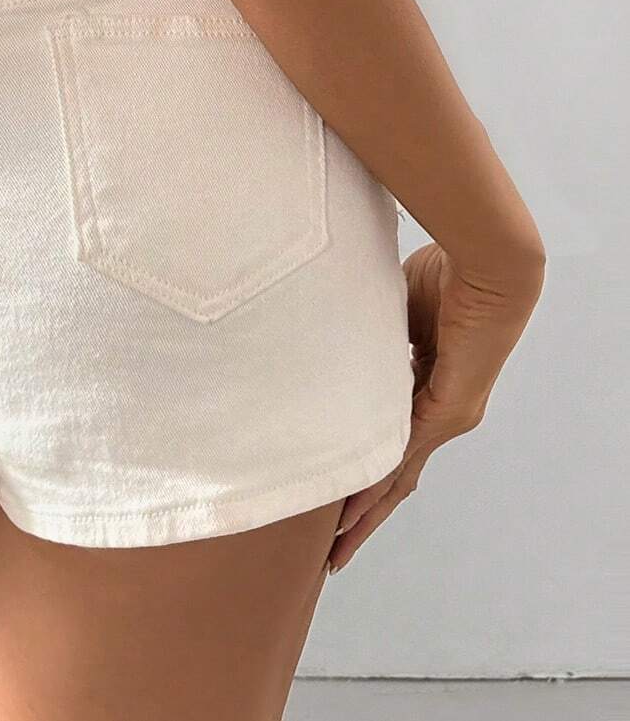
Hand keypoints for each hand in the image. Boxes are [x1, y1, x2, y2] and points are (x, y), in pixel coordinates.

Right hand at [327, 239, 544, 572]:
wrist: (487, 263)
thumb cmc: (446, 273)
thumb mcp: (391, 311)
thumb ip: (367, 337)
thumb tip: (328, 345)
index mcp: (428, 387)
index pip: (390, 443)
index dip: (363, 472)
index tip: (335, 497)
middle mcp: (441, 412)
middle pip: (395, 476)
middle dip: (363, 515)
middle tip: (334, 553)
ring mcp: (448, 416)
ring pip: (397, 476)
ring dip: (364, 514)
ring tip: (336, 548)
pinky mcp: (449, 410)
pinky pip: (402, 453)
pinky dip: (373, 483)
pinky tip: (350, 509)